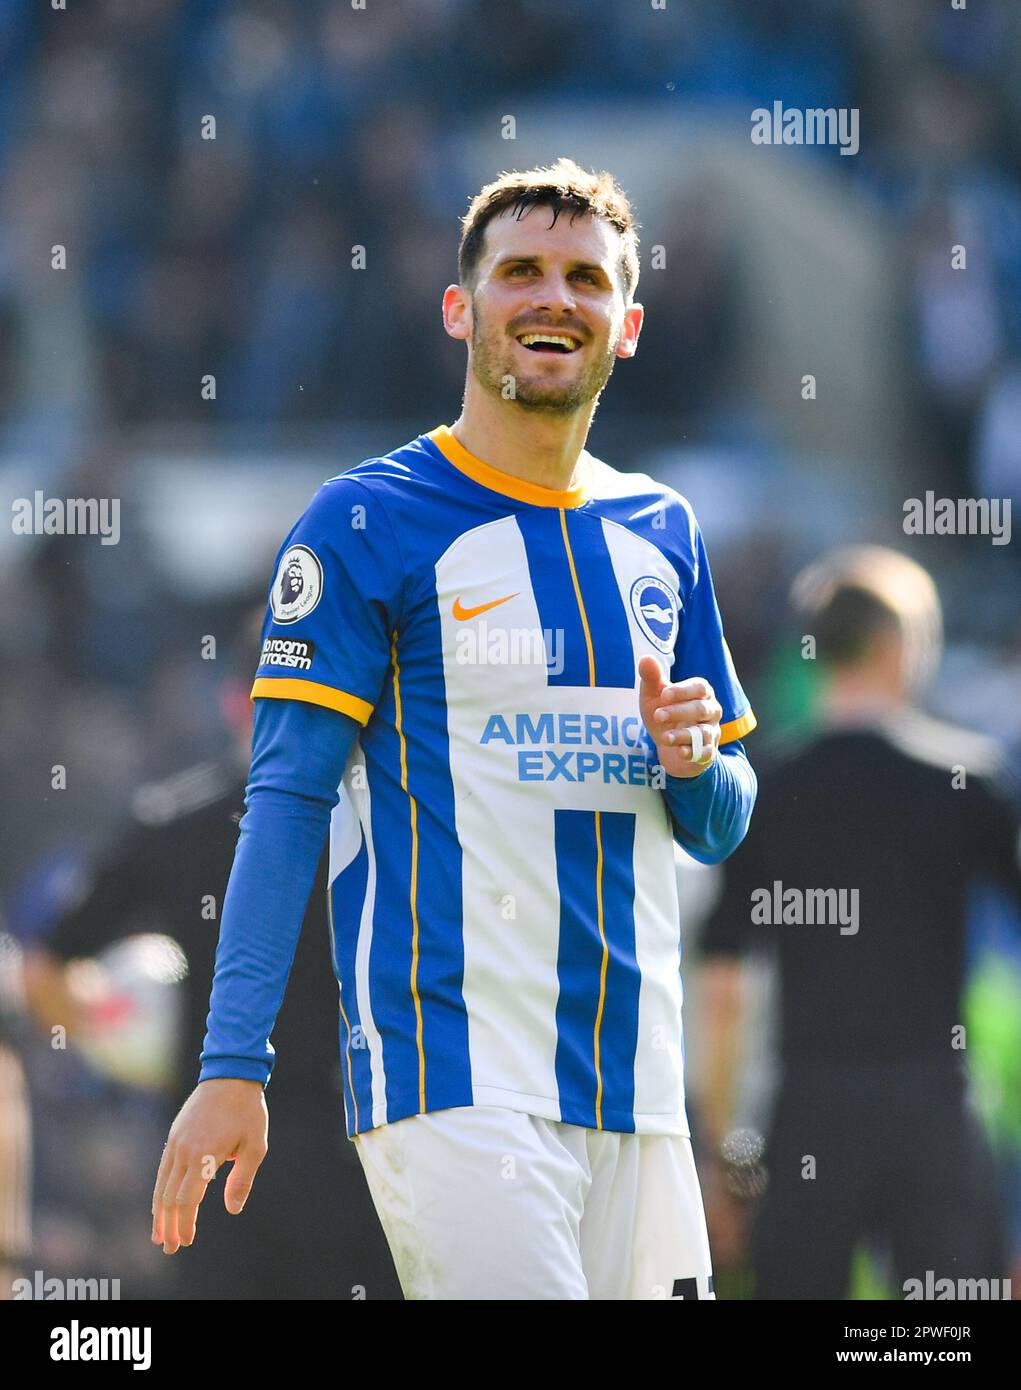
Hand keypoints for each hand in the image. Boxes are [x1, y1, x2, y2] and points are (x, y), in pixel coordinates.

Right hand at [151, 1078, 267, 1253]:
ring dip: (159, 1211)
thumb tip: (232, 1210)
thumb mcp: (255, 1145)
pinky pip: (163, 1168)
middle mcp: (184, 1151)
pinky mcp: (174, 1135)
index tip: (187, 1241)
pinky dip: (160, 1189)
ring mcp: (176, 1142)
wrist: (230, 1074)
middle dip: (169, 1225)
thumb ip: (242, 1179)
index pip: (187, 1200)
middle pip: (169, 1197)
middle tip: (170, 1248)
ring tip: (159, 1234)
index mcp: (203, 1156)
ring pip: (161, 1184)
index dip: (185, 1223)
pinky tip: (161, 1201)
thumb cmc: (247, 1111)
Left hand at [638, 655, 721, 778]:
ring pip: (703, 732)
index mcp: (701, 693)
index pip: (699, 687)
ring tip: (664, 738)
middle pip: (701, 709)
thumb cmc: (664, 714)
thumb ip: (651, 678)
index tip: (663, 695)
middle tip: (658, 716)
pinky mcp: (708, 752)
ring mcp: (711, 732)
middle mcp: (711, 710)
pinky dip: (693, 752)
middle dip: (679, 712)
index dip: (683, 691)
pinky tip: (680, 751)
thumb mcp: (653, 697)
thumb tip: (646, 659)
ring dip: (684, 734)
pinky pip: (706, 752)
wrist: (669, 746)